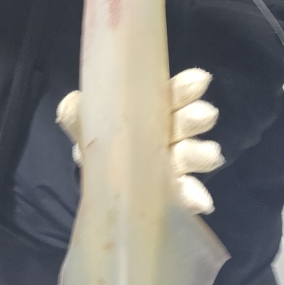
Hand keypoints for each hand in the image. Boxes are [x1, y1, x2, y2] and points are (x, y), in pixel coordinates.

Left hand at [56, 68, 223, 215]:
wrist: (97, 174)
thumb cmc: (100, 136)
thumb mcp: (84, 119)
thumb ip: (76, 111)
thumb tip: (72, 104)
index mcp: (150, 111)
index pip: (171, 95)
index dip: (184, 88)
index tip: (198, 82)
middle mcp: (166, 135)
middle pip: (184, 124)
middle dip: (195, 119)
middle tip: (206, 115)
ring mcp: (170, 164)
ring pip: (189, 156)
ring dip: (200, 155)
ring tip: (211, 156)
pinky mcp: (170, 192)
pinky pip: (183, 193)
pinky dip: (193, 196)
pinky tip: (201, 202)